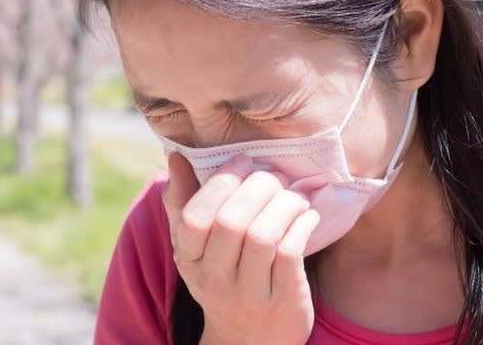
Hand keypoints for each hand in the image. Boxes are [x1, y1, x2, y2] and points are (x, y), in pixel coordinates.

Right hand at [161, 152, 319, 344]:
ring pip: (264, 235)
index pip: (194, 218)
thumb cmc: (223, 277)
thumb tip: (176, 156)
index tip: (243, 161)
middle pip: (232, 222)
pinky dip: (302, 224)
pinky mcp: (284, 301)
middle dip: (258, 186)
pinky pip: (291, 252)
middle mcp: (215, 280)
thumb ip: (184, 202)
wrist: (249, 340)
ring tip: (293, 195)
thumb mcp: (196, 247)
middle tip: (274, 174)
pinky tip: (306, 215)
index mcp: (190, 260)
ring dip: (284, 204)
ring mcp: (250, 294)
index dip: (221, 182)